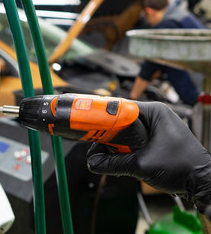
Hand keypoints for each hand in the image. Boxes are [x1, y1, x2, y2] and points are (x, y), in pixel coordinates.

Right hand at [87, 101, 210, 211]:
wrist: (201, 182)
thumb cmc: (185, 167)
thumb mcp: (142, 165)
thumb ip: (114, 164)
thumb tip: (94, 162)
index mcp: (154, 113)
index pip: (120, 108)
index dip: (103, 117)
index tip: (89, 125)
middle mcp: (153, 118)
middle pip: (120, 121)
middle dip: (107, 135)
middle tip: (96, 144)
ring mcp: (154, 129)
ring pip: (125, 133)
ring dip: (115, 145)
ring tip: (106, 154)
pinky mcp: (153, 141)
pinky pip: (132, 142)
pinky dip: (123, 150)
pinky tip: (117, 159)